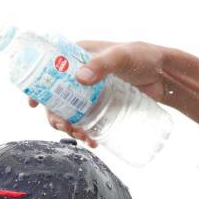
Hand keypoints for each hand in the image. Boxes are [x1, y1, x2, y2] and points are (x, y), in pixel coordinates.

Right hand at [29, 40, 167, 145]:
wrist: (165, 77)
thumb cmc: (143, 57)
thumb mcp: (120, 56)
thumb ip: (102, 64)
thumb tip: (79, 78)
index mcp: (78, 56)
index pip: (50, 70)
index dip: (38, 88)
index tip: (33, 104)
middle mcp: (81, 75)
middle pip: (57, 98)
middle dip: (55, 116)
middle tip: (65, 127)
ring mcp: (91, 94)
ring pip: (71, 114)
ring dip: (70, 128)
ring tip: (81, 136)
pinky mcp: (102, 108)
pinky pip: (87, 122)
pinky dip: (85, 133)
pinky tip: (92, 142)